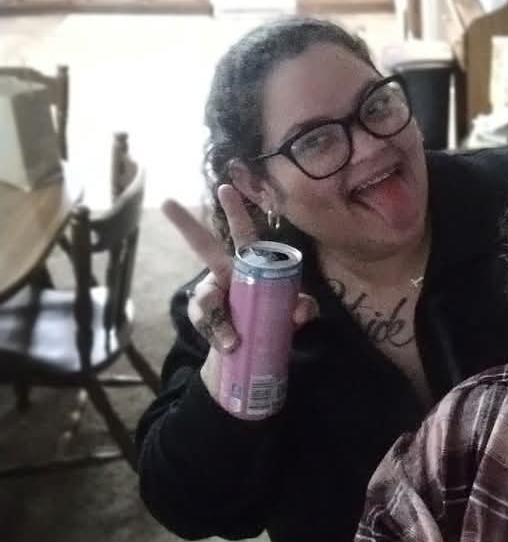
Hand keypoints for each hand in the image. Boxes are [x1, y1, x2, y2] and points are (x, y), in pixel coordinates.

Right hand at [162, 185, 317, 400]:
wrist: (250, 354)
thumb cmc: (271, 319)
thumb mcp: (294, 312)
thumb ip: (304, 307)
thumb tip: (301, 311)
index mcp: (247, 265)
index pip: (242, 234)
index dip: (235, 212)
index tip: (226, 187)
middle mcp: (223, 275)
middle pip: (204, 247)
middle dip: (187, 225)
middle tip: (169, 204)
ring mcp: (211, 298)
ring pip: (205, 297)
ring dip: (218, 318)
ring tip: (232, 341)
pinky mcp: (206, 323)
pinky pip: (209, 325)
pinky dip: (220, 336)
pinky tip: (228, 346)